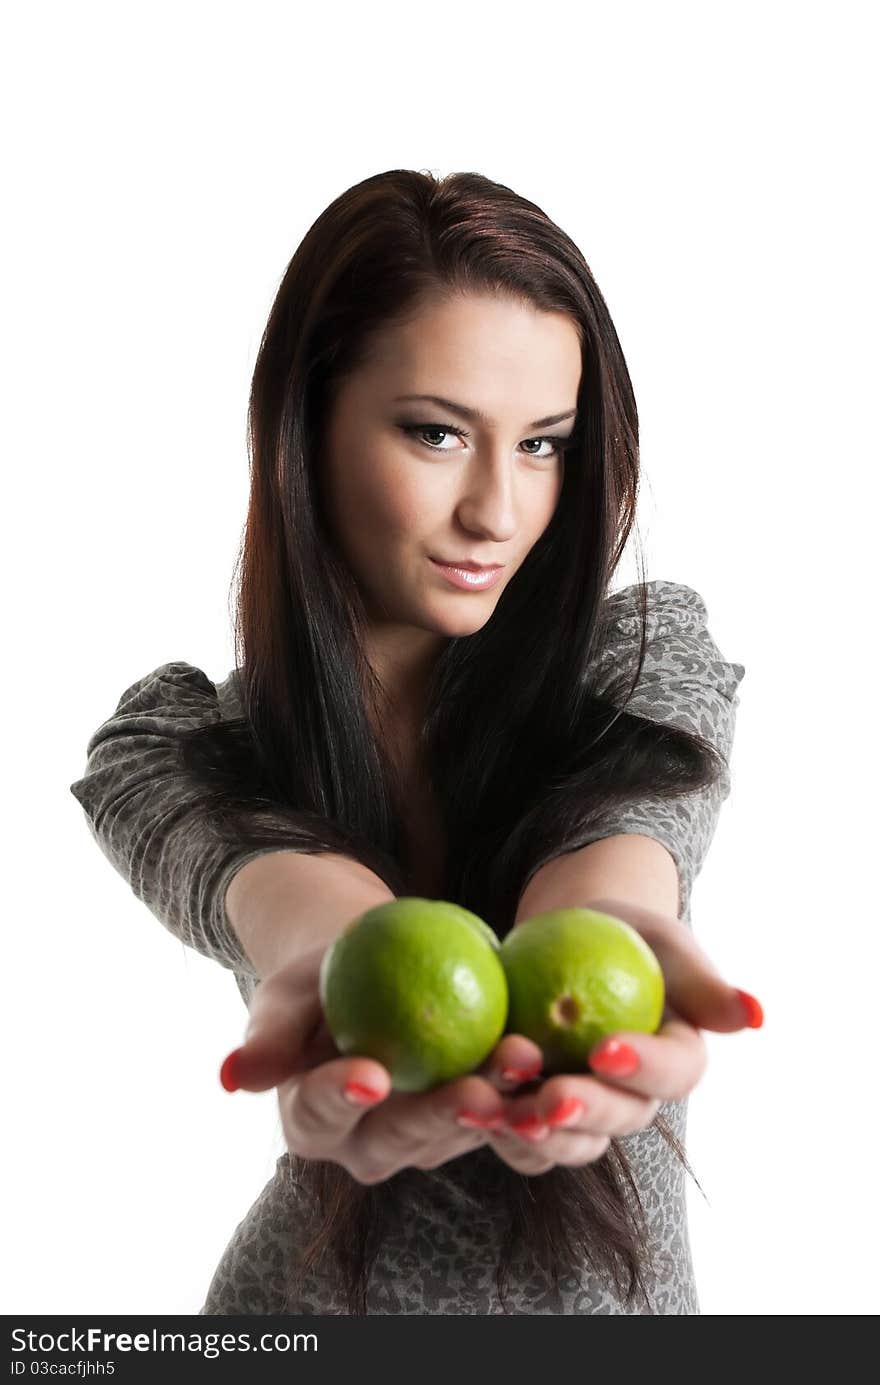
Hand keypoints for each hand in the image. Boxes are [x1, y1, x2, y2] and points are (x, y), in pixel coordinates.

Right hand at [218, 940, 544, 1184]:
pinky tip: (549, 1057)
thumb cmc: (318, 977)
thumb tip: (230, 1078)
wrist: (372, 970)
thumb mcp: (287, 992)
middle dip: (440, 1116)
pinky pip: (499, 1111)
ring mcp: (422, 1140)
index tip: (369, 1074)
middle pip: (401, 1137)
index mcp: (309, 1122)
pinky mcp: (468, 1121)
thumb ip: (268, 1034)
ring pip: (460, 1129)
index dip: (341, 1099)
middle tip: (473, 1088)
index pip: (320, 1114)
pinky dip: (523, 1088)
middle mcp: (365, 1147)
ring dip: (497, 1099)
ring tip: (522, 1060)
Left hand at [479, 895, 763, 1175]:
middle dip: (584, 1112)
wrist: (564, 938)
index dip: (642, 1067)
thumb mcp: (661, 939)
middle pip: (619, 1120)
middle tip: (550, 1096)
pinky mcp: (537, 1117)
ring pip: (569, 1143)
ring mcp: (587, 1114)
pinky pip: (520, 1137)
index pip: (672, 1074)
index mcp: (677, 1061)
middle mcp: (636, 1099)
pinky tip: (463, 1107)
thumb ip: (703, 979)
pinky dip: (492, 1127)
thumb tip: (756, 1015)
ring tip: (498, 1111)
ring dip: (534, 1133)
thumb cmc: (622, 932)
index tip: (604, 1048)